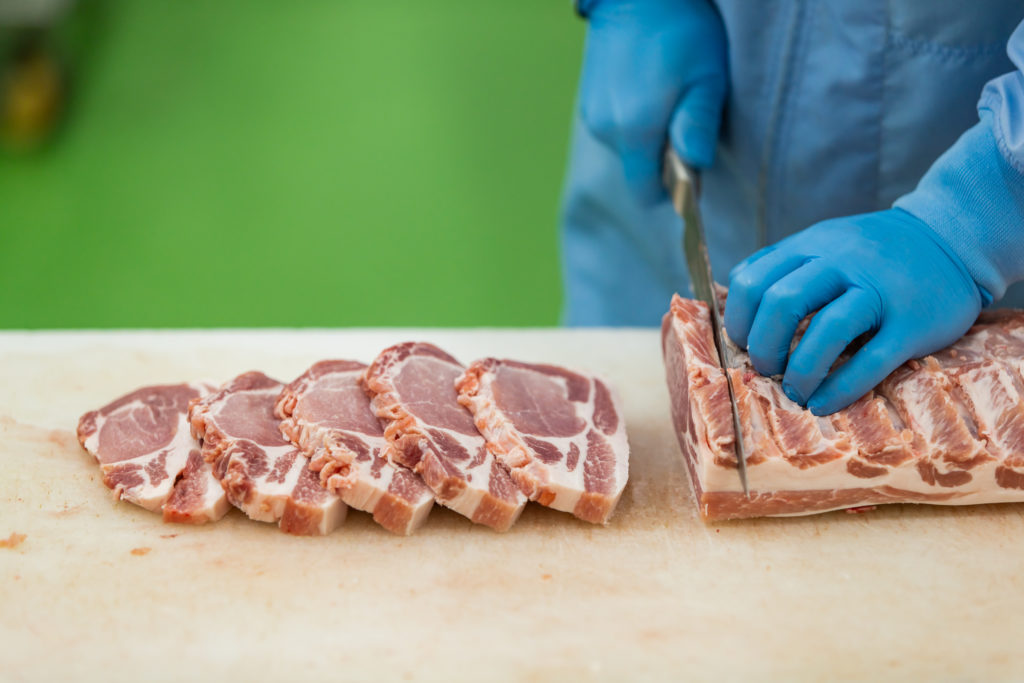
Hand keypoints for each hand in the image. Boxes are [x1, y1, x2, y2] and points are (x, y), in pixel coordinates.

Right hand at [578, 0, 727, 203]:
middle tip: (684, 116)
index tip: (689, 166)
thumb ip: (698, 126)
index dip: (671, 189)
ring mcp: (593, 115)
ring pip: (627, 149)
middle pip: (637, 170)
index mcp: (635, 130)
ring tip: (665, 94)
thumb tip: (696, 168)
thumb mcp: (706, 77)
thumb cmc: (680, 30)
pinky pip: (615, 128)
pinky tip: (645, 87)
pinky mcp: (588, 102)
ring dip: (648, 136)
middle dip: (662, 157)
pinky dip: (632, 119)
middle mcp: (607, 129)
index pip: (645, 193)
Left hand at [724, 208, 984, 414]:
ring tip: (796, 391)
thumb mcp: (826, 242)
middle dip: (765, 346)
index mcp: (811, 246)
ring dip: (801, 371)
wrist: (951, 240)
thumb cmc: (877, 252)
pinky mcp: (911, 325)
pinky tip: (823, 403)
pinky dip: (841, 388)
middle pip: (782, 303)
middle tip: (768, 369)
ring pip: (827, 331)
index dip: (740, 319)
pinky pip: (871, 361)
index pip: (753, 281)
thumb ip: (785, 264)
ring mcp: (879, 293)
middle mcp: (841, 263)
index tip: (745, 343)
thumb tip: (738, 298)